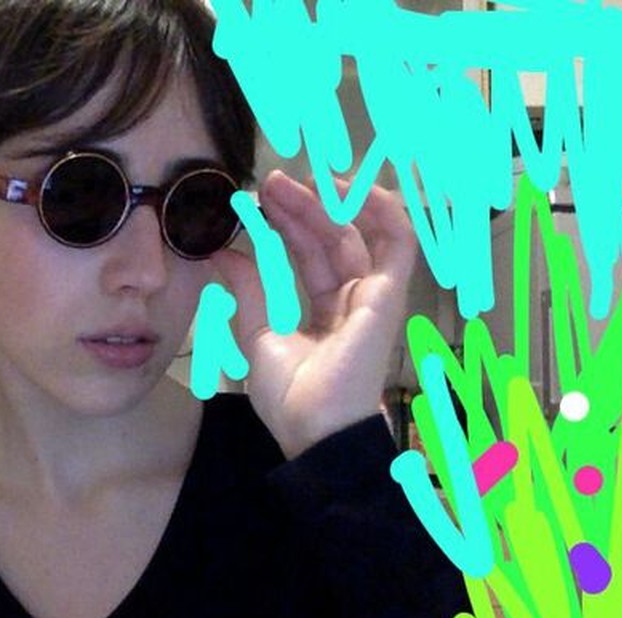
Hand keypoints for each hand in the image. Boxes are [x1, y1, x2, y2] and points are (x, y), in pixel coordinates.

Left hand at [211, 170, 417, 458]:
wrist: (316, 431)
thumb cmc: (292, 398)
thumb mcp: (258, 337)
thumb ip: (248, 292)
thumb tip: (224, 254)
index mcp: (325, 314)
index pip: (309, 255)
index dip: (285, 226)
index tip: (254, 205)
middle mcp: (352, 301)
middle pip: (329, 240)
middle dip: (299, 208)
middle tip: (267, 185)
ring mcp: (373, 297)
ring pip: (355, 234)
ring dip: (328, 202)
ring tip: (294, 182)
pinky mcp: (387, 295)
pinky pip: (397, 243)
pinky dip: (380, 209)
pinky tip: (347, 188)